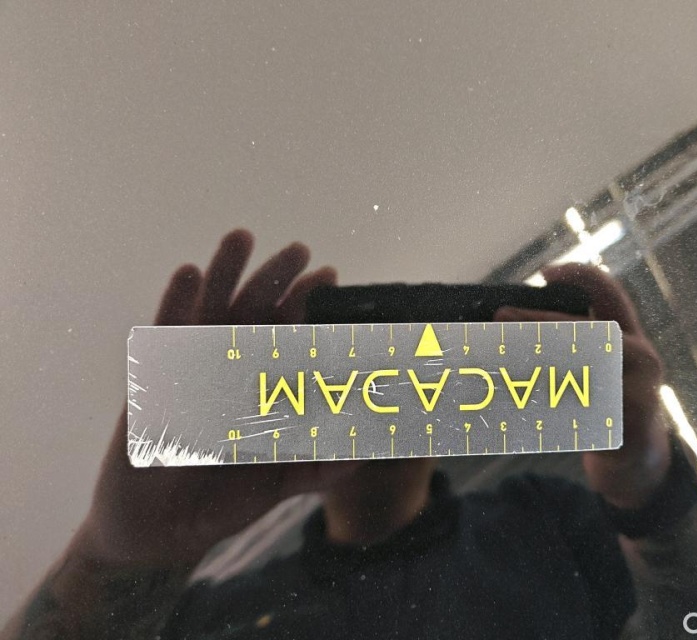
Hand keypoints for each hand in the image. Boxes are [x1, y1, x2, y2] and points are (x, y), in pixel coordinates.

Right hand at [77, 230, 361, 568]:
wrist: (162, 531)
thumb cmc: (220, 500)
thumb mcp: (276, 482)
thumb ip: (315, 466)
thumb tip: (361, 453)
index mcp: (258, 385)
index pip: (286, 337)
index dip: (307, 308)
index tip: (330, 278)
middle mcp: (226, 370)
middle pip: (253, 314)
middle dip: (275, 280)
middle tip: (300, 248)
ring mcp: (190, 372)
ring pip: (209, 314)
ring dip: (226, 274)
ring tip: (242, 236)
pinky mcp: (155, 384)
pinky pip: (163, 339)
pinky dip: (176, 305)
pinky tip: (190, 273)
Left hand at [494, 264, 669, 509]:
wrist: (640, 464)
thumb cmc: (612, 406)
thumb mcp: (605, 368)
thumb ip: (575, 343)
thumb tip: (511, 321)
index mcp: (632, 338)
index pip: (610, 294)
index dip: (580, 276)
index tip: (545, 273)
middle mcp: (640, 359)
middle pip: (583, 331)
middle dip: (537, 323)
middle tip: (499, 317)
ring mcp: (637, 393)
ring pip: (576, 369)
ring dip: (531, 360)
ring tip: (494, 355)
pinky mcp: (624, 426)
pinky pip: (575, 409)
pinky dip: (540, 402)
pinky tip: (509, 397)